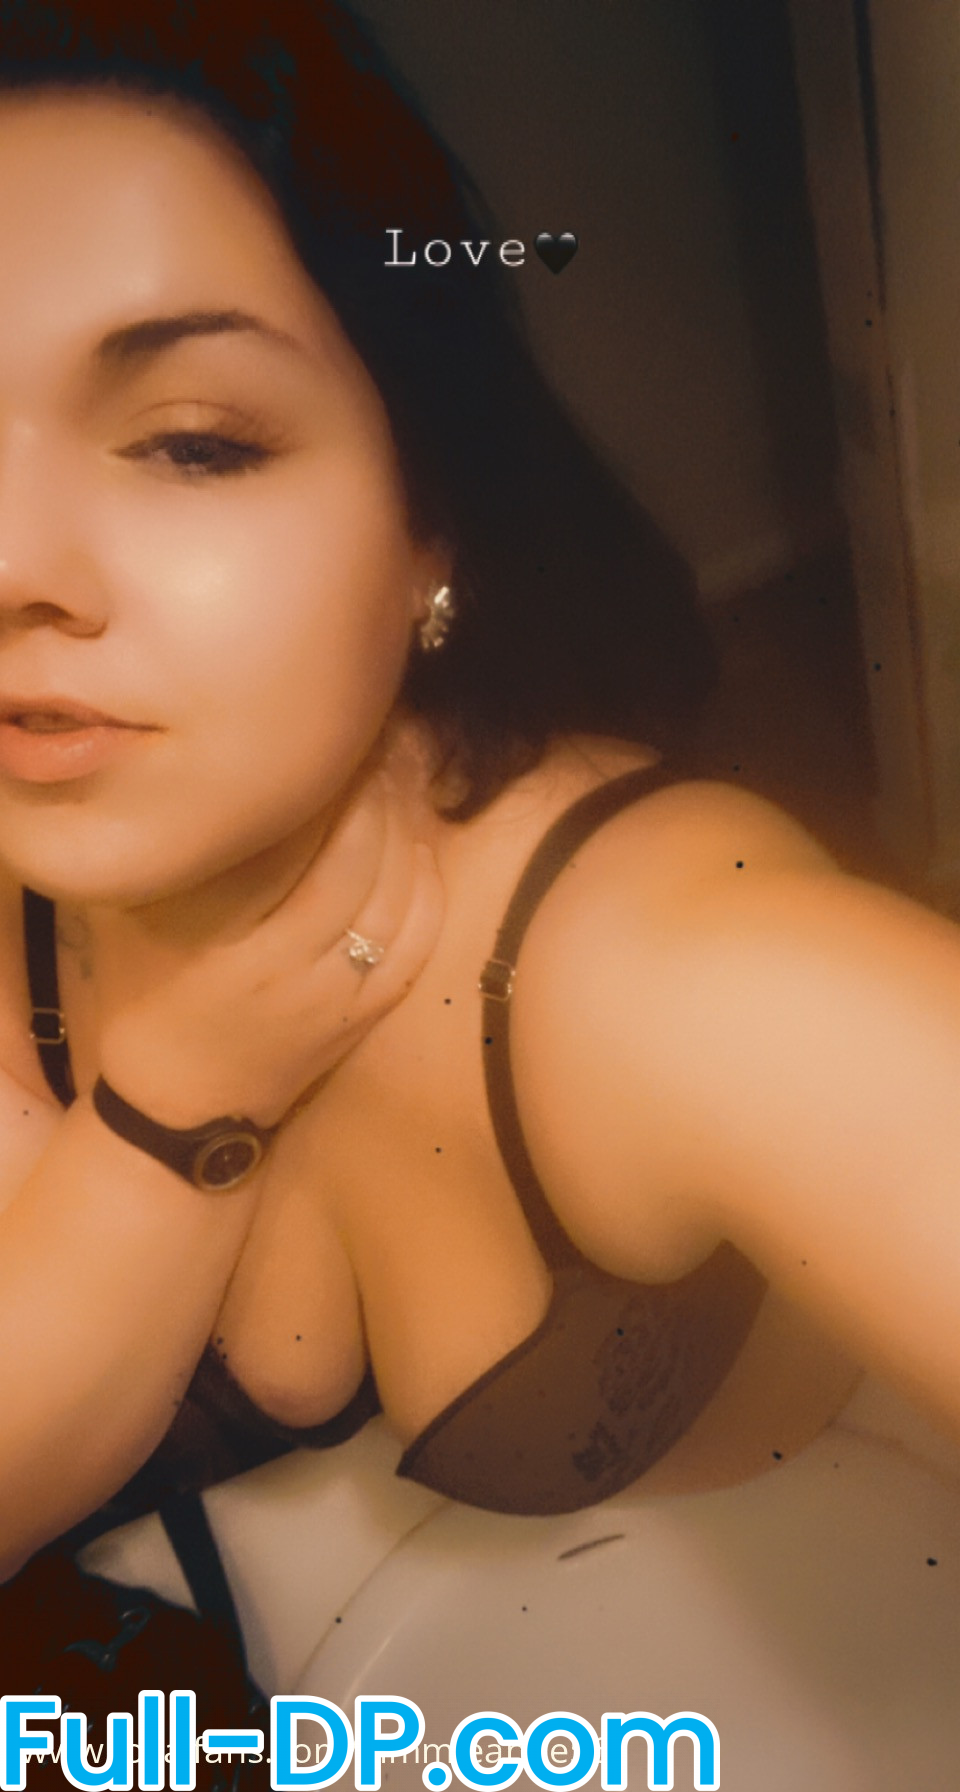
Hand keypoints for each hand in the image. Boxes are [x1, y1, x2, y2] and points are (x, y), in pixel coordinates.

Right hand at [88, 748, 443, 1126]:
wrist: (177, 1103)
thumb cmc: (145, 994)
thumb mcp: (133, 922)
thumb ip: (172, 857)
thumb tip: (201, 776)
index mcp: (229, 948)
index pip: (300, 852)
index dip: (329, 791)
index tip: (334, 743)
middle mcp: (288, 975)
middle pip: (357, 870)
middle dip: (376, 799)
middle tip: (380, 747)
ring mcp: (332, 1001)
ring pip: (394, 905)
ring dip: (406, 836)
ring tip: (402, 782)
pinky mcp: (361, 1019)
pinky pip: (415, 949)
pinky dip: (428, 893)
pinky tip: (422, 850)